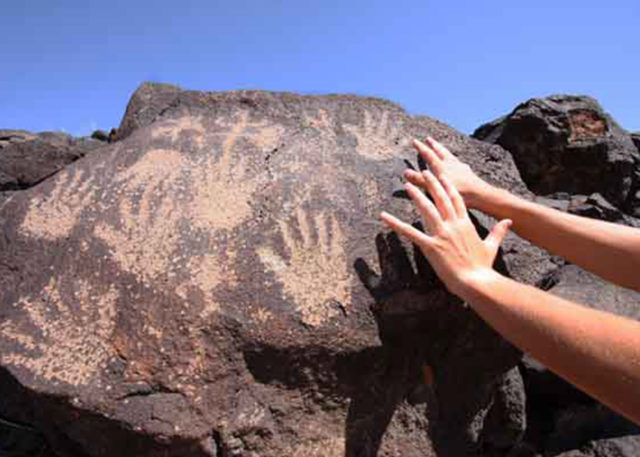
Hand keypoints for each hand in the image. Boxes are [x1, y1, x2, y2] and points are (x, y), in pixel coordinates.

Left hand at [380, 169, 510, 299]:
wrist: (477, 281)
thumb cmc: (483, 267)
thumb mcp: (492, 246)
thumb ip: (498, 232)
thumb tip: (508, 221)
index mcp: (466, 224)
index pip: (456, 200)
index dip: (448, 186)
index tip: (442, 175)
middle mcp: (453, 225)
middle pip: (441, 199)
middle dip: (432, 184)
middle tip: (424, 171)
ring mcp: (442, 234)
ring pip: (427, 210)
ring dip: (416, 196)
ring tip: (407, 185)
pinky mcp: (431, 246)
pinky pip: (410, 232)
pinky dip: (395, 224)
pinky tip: (385, 216)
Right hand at [405, 137, 490, 209]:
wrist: (480, 195)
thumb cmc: (458, 192)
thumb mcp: (435, 188)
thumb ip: (420, 180)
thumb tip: (405, 172)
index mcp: (442, 166)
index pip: (429, 154)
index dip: (421, 148)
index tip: (415, 141)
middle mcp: (452, 164)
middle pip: (441, 151)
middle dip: (434, 145)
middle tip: (429, 139)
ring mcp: (461, 167)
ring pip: (451, 156)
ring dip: (445, 151)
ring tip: (443, 149)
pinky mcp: (469, 173)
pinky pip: (461, 164)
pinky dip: (457, 162)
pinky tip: (460, 165)